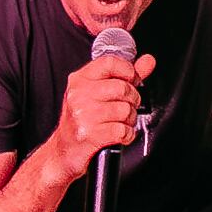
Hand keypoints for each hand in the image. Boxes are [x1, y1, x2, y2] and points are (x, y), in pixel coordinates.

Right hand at [50, 46, 155, 175]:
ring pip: (125, 110)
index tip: (132, 80)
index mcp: (80, 80)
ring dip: (130, 119)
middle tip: (127, 106)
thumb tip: (148, 61)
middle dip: (133, 100)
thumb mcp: (97, 93)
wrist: (63, 151)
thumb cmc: (82, 121)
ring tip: (121, 122)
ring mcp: (83, 115)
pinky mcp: (90, 134)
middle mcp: (79, 95)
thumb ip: (125, 76)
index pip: (110, 62)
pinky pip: (122, 130)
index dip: (128, 70)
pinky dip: (127, 135)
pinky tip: (119, 135)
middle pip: (122, 88)